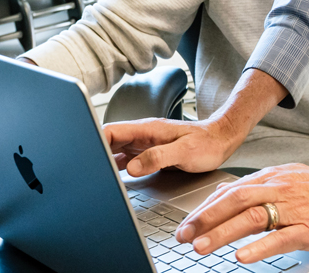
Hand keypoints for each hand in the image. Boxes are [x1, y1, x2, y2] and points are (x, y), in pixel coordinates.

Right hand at [103, 69, 287, 177]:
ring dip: (105, 162)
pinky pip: (127, 160)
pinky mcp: (150, 154)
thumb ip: (158, 157)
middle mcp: (142, 136)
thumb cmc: (206, 143)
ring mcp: (145, 145)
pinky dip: (117, 169)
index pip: (111, 131)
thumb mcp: (184, 151)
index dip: (95, 141)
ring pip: (116, 152)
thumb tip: (133, 166)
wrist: (221, 141)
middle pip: (109, 142)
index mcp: (146, 130)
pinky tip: (114, 179)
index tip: (86, 156)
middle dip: (95, 154)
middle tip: (87, 172)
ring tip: (96, 177)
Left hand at [174, 160, 308, 264]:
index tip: (186, 223)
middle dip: (205, 219)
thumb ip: (258, 187)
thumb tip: (226, 194)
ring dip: (223, 232)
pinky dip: (259, 247)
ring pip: (252, 217)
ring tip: (202, 246)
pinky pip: (281, 237)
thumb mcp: (288, 178)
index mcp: (273, 178)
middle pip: (235, 201)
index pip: (230, 191)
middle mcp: (280, 190)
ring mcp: (295, 209)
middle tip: (183, 236)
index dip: (205, 207)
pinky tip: (242, 257)